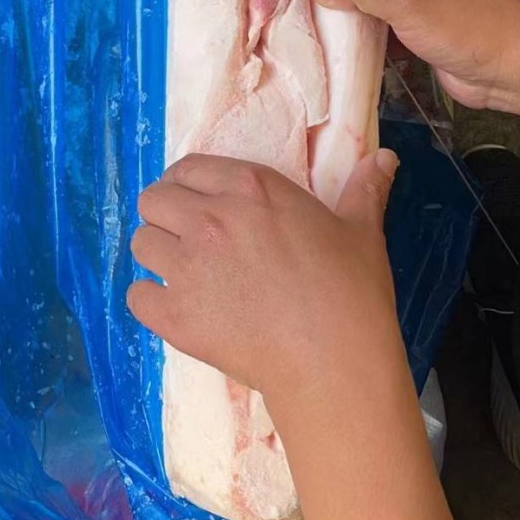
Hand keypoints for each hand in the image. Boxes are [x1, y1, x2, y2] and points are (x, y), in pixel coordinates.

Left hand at [127, 150, 403, 418]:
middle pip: (153, 201)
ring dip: (157, 254)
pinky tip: (176, 310)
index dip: (186, 184)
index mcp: (250, 188)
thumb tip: (384, 157)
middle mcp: (209, 219)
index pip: (187, 168)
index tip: (197, 202)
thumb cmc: (351, 292)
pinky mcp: (173, 315)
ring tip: (183, 273)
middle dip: (165, 215)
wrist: (333, 361)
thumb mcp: (361, 231)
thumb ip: (364, 189)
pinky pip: (136, 295)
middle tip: (187, 238)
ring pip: (140, 243)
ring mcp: (186, 267)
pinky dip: (151, 301)